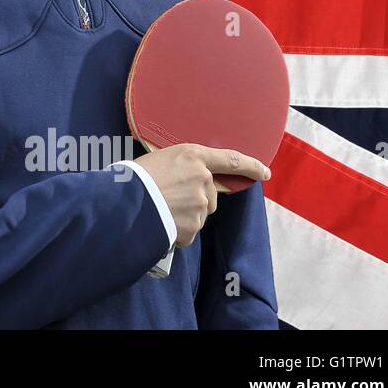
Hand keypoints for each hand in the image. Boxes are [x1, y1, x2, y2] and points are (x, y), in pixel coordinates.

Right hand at [134, 144, 269, 247]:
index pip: (230, 159)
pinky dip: (178, 230)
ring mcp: (200, 204)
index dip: (250, 166)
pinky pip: (189, 230)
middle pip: (210, 194)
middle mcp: (202, 179)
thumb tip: (182, 181)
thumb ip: (179, 168)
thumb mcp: (157, 160)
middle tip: (168, 197)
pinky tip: (160, 222)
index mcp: (192, 156)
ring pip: (199, 213)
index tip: (264, 172)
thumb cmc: (132, 176)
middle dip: (196, 198)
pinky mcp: (193, 226)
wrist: (122, 202)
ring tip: (159, 209)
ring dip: (184, 214)